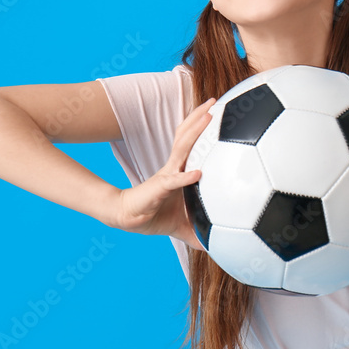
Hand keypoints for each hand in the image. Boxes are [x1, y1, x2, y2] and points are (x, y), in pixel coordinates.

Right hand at [114, 97, 216, 250]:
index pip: (193, 142)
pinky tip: (198, 173)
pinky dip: (185, 177)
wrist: (129, 220)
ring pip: (182, 147)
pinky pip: (173, 181)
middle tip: (214, 100)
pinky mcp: (159, 188)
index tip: (219, 112)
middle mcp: (175, 167)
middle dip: (199, 116)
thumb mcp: (186, 225)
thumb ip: (202, 232)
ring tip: (208, 115)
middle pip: (188, 135)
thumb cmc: (155, 216)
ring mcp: (167, 175)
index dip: (203, 126)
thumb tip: (219, 248)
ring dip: (195, 131)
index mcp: (181, 169)